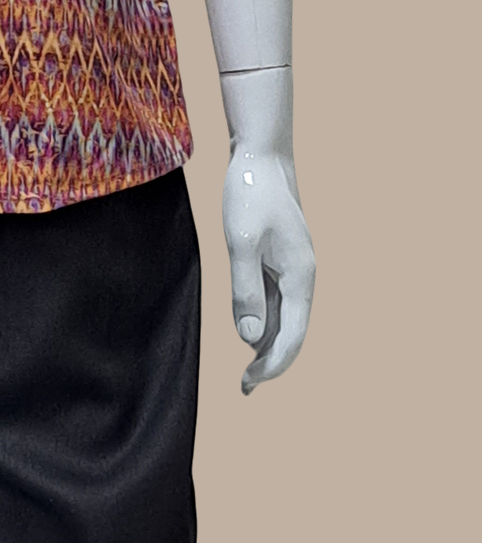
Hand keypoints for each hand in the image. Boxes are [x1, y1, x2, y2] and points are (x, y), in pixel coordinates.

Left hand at [222, 146, 314, 393]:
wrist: (260, 155)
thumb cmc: (249, 194)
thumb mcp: (241, 242)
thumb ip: (246, 290)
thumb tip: (250, 338)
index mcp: (300, 278)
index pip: (292, 337)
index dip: (271, 366)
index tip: (248, 385)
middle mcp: (302, 278)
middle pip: (292, 332)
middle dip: (271, 362)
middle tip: (245, 388)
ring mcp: (293, 268)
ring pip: (285, 317)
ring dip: (268, 344)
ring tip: (247, 370)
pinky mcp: (281, 258)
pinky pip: (277, 299)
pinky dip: (265, 319)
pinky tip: (250, 329)